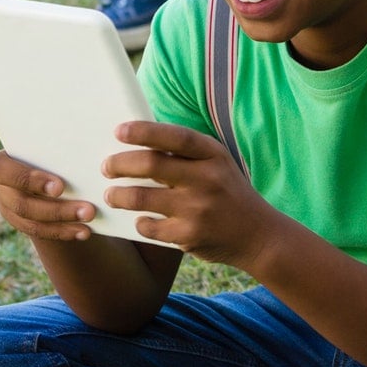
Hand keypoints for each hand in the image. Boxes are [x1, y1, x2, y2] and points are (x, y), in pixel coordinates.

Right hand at [0, 89, 102, 241]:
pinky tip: (84, 231)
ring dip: (57, 212)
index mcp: (17, 140)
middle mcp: (2, 166)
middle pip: (0, 172)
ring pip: (22, 206)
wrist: (78, 197)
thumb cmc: (81, 160)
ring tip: (89, 213)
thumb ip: (85, 127)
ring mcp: (5, 194)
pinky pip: (35, 228)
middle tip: (61, 187)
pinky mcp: (18, 219)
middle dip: (30, 180)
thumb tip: (112, 89)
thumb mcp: (85, 141)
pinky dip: (61, 230)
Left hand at [100, 120, 277, 267]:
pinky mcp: (190, 235)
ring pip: (141, 198)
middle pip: (152, 164)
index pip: (176, 137)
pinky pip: (149, 226)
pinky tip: (141, 220)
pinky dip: (140, 222)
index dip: (144, 132)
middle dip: (120, 164)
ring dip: (118, 195)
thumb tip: (137, 145)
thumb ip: (186, 155)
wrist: (259, 235)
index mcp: (214, 155)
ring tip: (111, 195)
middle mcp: (208, 179)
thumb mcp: (217, 166)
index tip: (119, 131)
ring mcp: (198, 208)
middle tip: (107, 166)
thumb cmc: (228, 194)